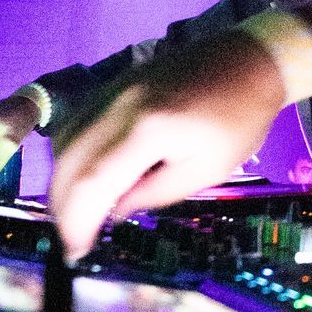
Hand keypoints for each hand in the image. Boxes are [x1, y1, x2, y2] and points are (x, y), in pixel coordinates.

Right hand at [48, 31, 287, 257]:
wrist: (250, 59)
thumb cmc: (240, 120)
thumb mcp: (206, 170)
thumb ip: (154, 194)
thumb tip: (112, 212)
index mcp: (148, 129)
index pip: (93, 181)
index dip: (76, 220)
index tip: (75, 252)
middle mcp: (118, 105)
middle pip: (68, 161)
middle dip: (61, 206)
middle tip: (72, 239)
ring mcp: (111, 89)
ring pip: (63, 140)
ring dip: (62, 181)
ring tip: (76, 213)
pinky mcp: (112, 84)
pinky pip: (75, 123)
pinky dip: (71, 155)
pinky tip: (85, 177)